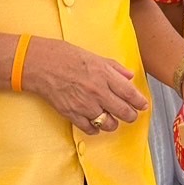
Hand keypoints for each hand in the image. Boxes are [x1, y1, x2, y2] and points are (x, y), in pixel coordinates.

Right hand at [23, 37, 148, 136]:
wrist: (40, 64)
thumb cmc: (65, 56)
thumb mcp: (94, 56)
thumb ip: (114, 68)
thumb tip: (129, 77)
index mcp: (104, 75)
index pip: (130, 93)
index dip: (139, 102)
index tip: (143, 105)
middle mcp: (97, 92)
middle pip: (123, 112)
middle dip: (131, 116)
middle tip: (131, 115)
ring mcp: (85, 105)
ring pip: (108, 124)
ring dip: (113, 123)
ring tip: (112, 120)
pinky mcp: (72, 114)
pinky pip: (89, 128)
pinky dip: (95, 129)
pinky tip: (95, 124)